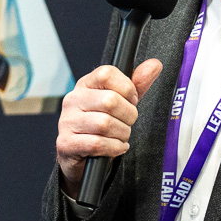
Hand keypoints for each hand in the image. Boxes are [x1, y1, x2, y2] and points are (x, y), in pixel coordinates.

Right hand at [55, 60, 163, 195]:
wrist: (79, 156)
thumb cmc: (100, 126)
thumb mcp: (121, 103)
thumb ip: (137, 84)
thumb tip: (154, 64)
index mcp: (85, 85)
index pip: (107, 73)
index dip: (127, 88)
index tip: (131, 100)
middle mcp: (72, 100)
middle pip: (110, 100)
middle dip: (128, 115)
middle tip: (128, 122)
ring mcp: (67, 122)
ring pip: (104, 124)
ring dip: (122, 134)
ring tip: (121, 136)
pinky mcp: (66, 143)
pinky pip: (97, 143)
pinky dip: (114, 148)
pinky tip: (116, 147)